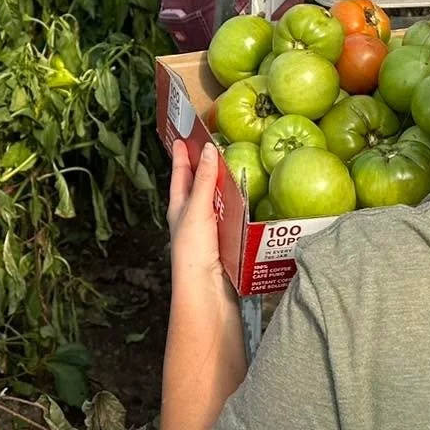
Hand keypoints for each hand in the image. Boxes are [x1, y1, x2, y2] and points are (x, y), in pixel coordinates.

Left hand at [168, 140, 226, 288]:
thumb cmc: (194, 251)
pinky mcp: (226, 241)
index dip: (181, 157)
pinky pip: (232, 216)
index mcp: (179, 208)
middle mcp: (192, 217)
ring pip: (216, 200)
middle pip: (197, 186)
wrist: (208, 291)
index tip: (181, 138)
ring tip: (234, 165)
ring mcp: (209, 230)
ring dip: (223, 185)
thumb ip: (203, 180)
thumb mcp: (197, 209)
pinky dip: (238, 205)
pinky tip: (249, 199)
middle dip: (202, 167)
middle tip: (210, 145)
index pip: (180, 175)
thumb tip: (210, 149)